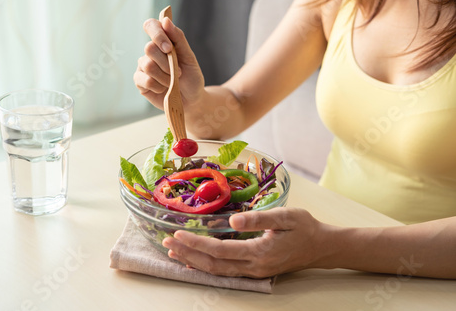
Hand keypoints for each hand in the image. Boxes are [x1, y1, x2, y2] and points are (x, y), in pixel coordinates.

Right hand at [134, 17, 204, 109]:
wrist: (192, 99)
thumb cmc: (191, 77)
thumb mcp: (189, 57)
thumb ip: (178, 38)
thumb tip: (165, 20)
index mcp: (162, 41)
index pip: (150, 25)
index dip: (157, 34)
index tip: (169, 48)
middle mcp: (150, 52)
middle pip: (149, 48)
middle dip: (166, 62)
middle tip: (179, 72)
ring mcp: (143, 67)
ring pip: (147, 65)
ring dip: (165, 76)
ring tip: (173, 82)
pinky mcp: (140, 82)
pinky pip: (145, 81)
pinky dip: (159, 86)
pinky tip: (164, 89)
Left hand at [162, 207, 335, 277]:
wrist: (321, 247)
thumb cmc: (305, 228)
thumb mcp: (285, 217)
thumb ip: (258, 219)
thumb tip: (231, 221)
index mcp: (259, 253)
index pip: (219, 250)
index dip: (196, 243)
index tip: (177, 234)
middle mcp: (253, 267)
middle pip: (212, 264)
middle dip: (187, 254)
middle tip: (167, 244)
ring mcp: (253, 272)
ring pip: (216, 271)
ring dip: (193, 261)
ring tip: (173, 253)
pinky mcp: (254, 270)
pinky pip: (225, 272)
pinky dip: (206, 267)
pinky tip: (194, 262)